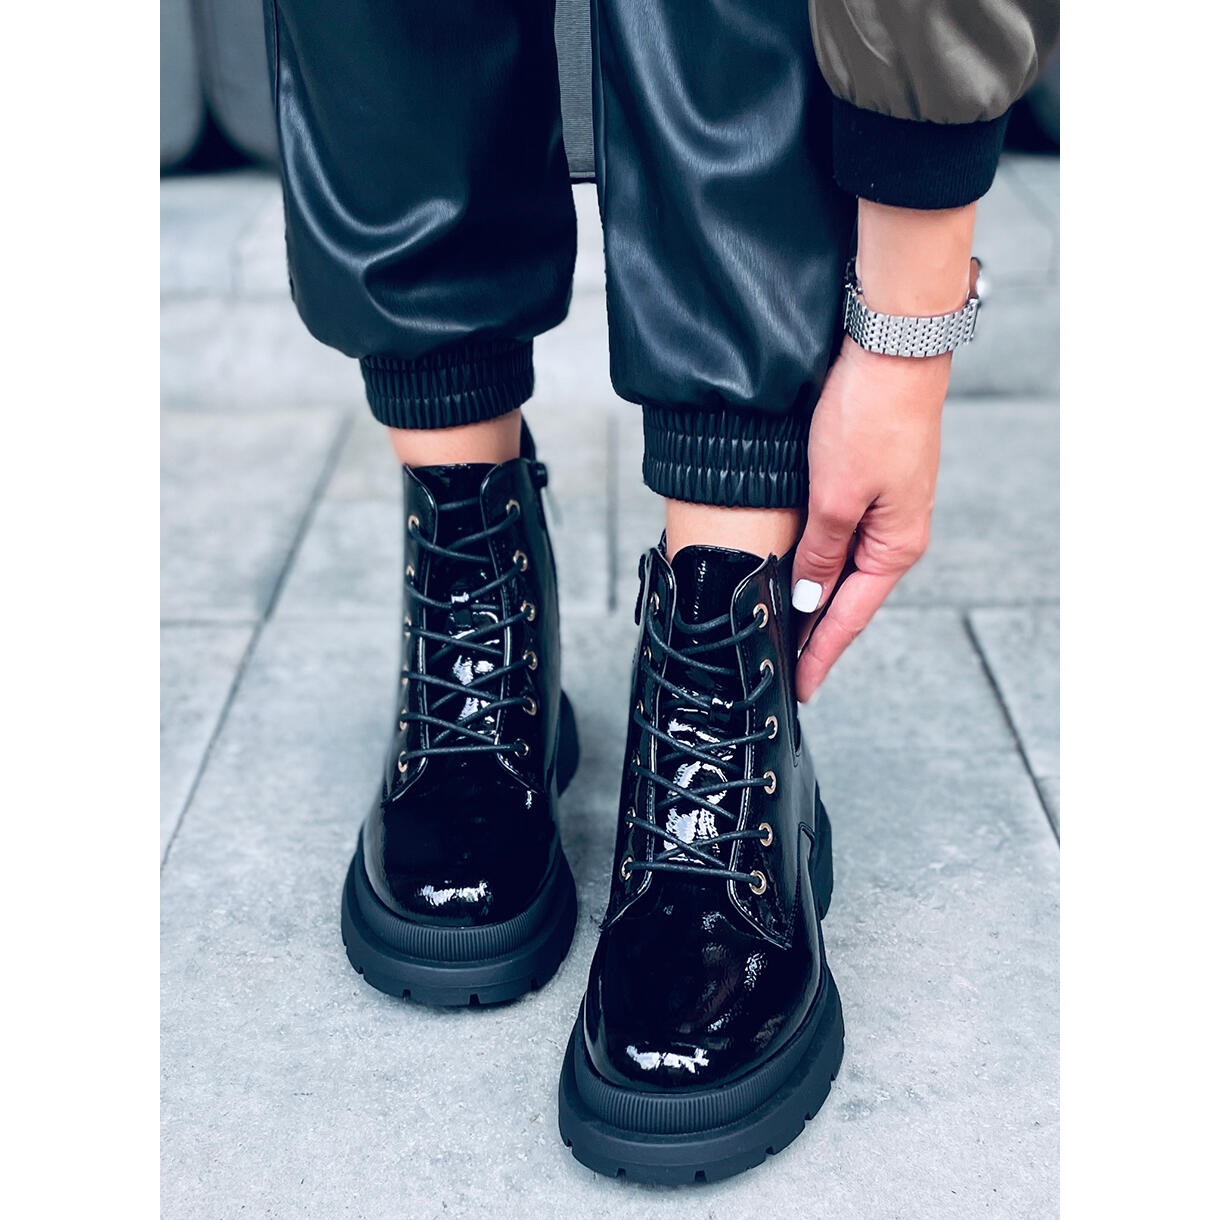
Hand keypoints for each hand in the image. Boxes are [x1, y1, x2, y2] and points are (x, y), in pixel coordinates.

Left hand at [791, 336, 949, 700]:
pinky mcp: (875, 483)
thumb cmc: (871, 417)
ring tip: (786, 630)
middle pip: (849, 597)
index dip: (820, 654)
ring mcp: (889, 507)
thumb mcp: (834, 497)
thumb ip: (820, 554)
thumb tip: (807, 598)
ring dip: (816, 599)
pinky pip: (845, 539)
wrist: (893, 347)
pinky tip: (802, 571)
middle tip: (785, 667)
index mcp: (896, 545)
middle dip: (817, 634)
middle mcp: (898, 532)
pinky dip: (821, 563)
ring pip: (845, 568)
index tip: (799, 687)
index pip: (850, 617)